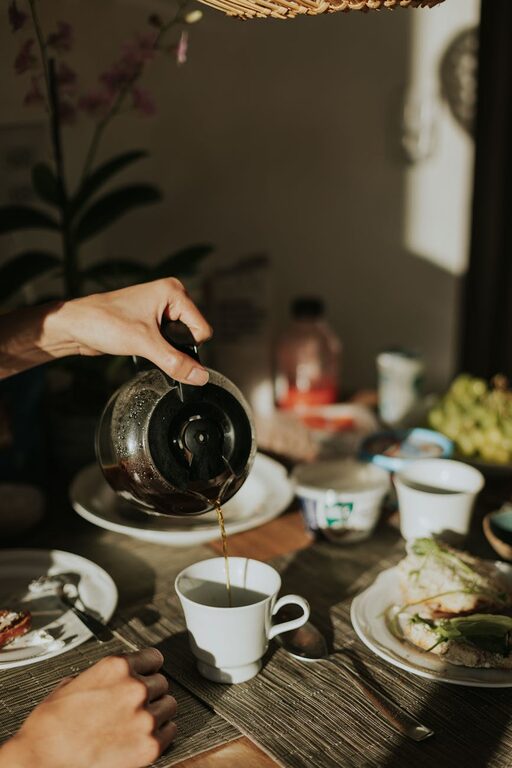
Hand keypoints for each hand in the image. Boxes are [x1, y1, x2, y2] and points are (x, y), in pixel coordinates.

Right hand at [0, 648, 176, 767]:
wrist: (41, 760)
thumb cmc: (52, 725)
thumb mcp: (75, 682)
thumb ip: (105, 675)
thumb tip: (118, 677)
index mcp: (117, 666)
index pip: (154, 658)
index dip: (147, 670)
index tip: (145, 677)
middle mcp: (135, 687)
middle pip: (162, 683)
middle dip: (149, 694)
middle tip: (132, 707)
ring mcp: (144, 717)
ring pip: (168, 706)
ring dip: (156, 713)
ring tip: (135, 724)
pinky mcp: (149, 746)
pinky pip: (170, 732)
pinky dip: (159, 734)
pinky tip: (141, 737)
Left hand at [59, 278, 211, 384]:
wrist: (75, 326)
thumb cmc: (103, 322)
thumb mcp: (144, 344)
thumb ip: (176, 362)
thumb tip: (200, 377)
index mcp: (173, 292)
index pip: (201, 329)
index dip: (188, 346)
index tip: (164, 348)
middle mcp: (169, 297)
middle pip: (192, 334)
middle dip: (175, 348)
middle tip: (150, 345)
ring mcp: (160, 309)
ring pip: (179, 340)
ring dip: (165, 350)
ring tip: (143, 345)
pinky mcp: (150, 321)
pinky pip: (167, 342)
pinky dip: (158, 350)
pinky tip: (141, 347)